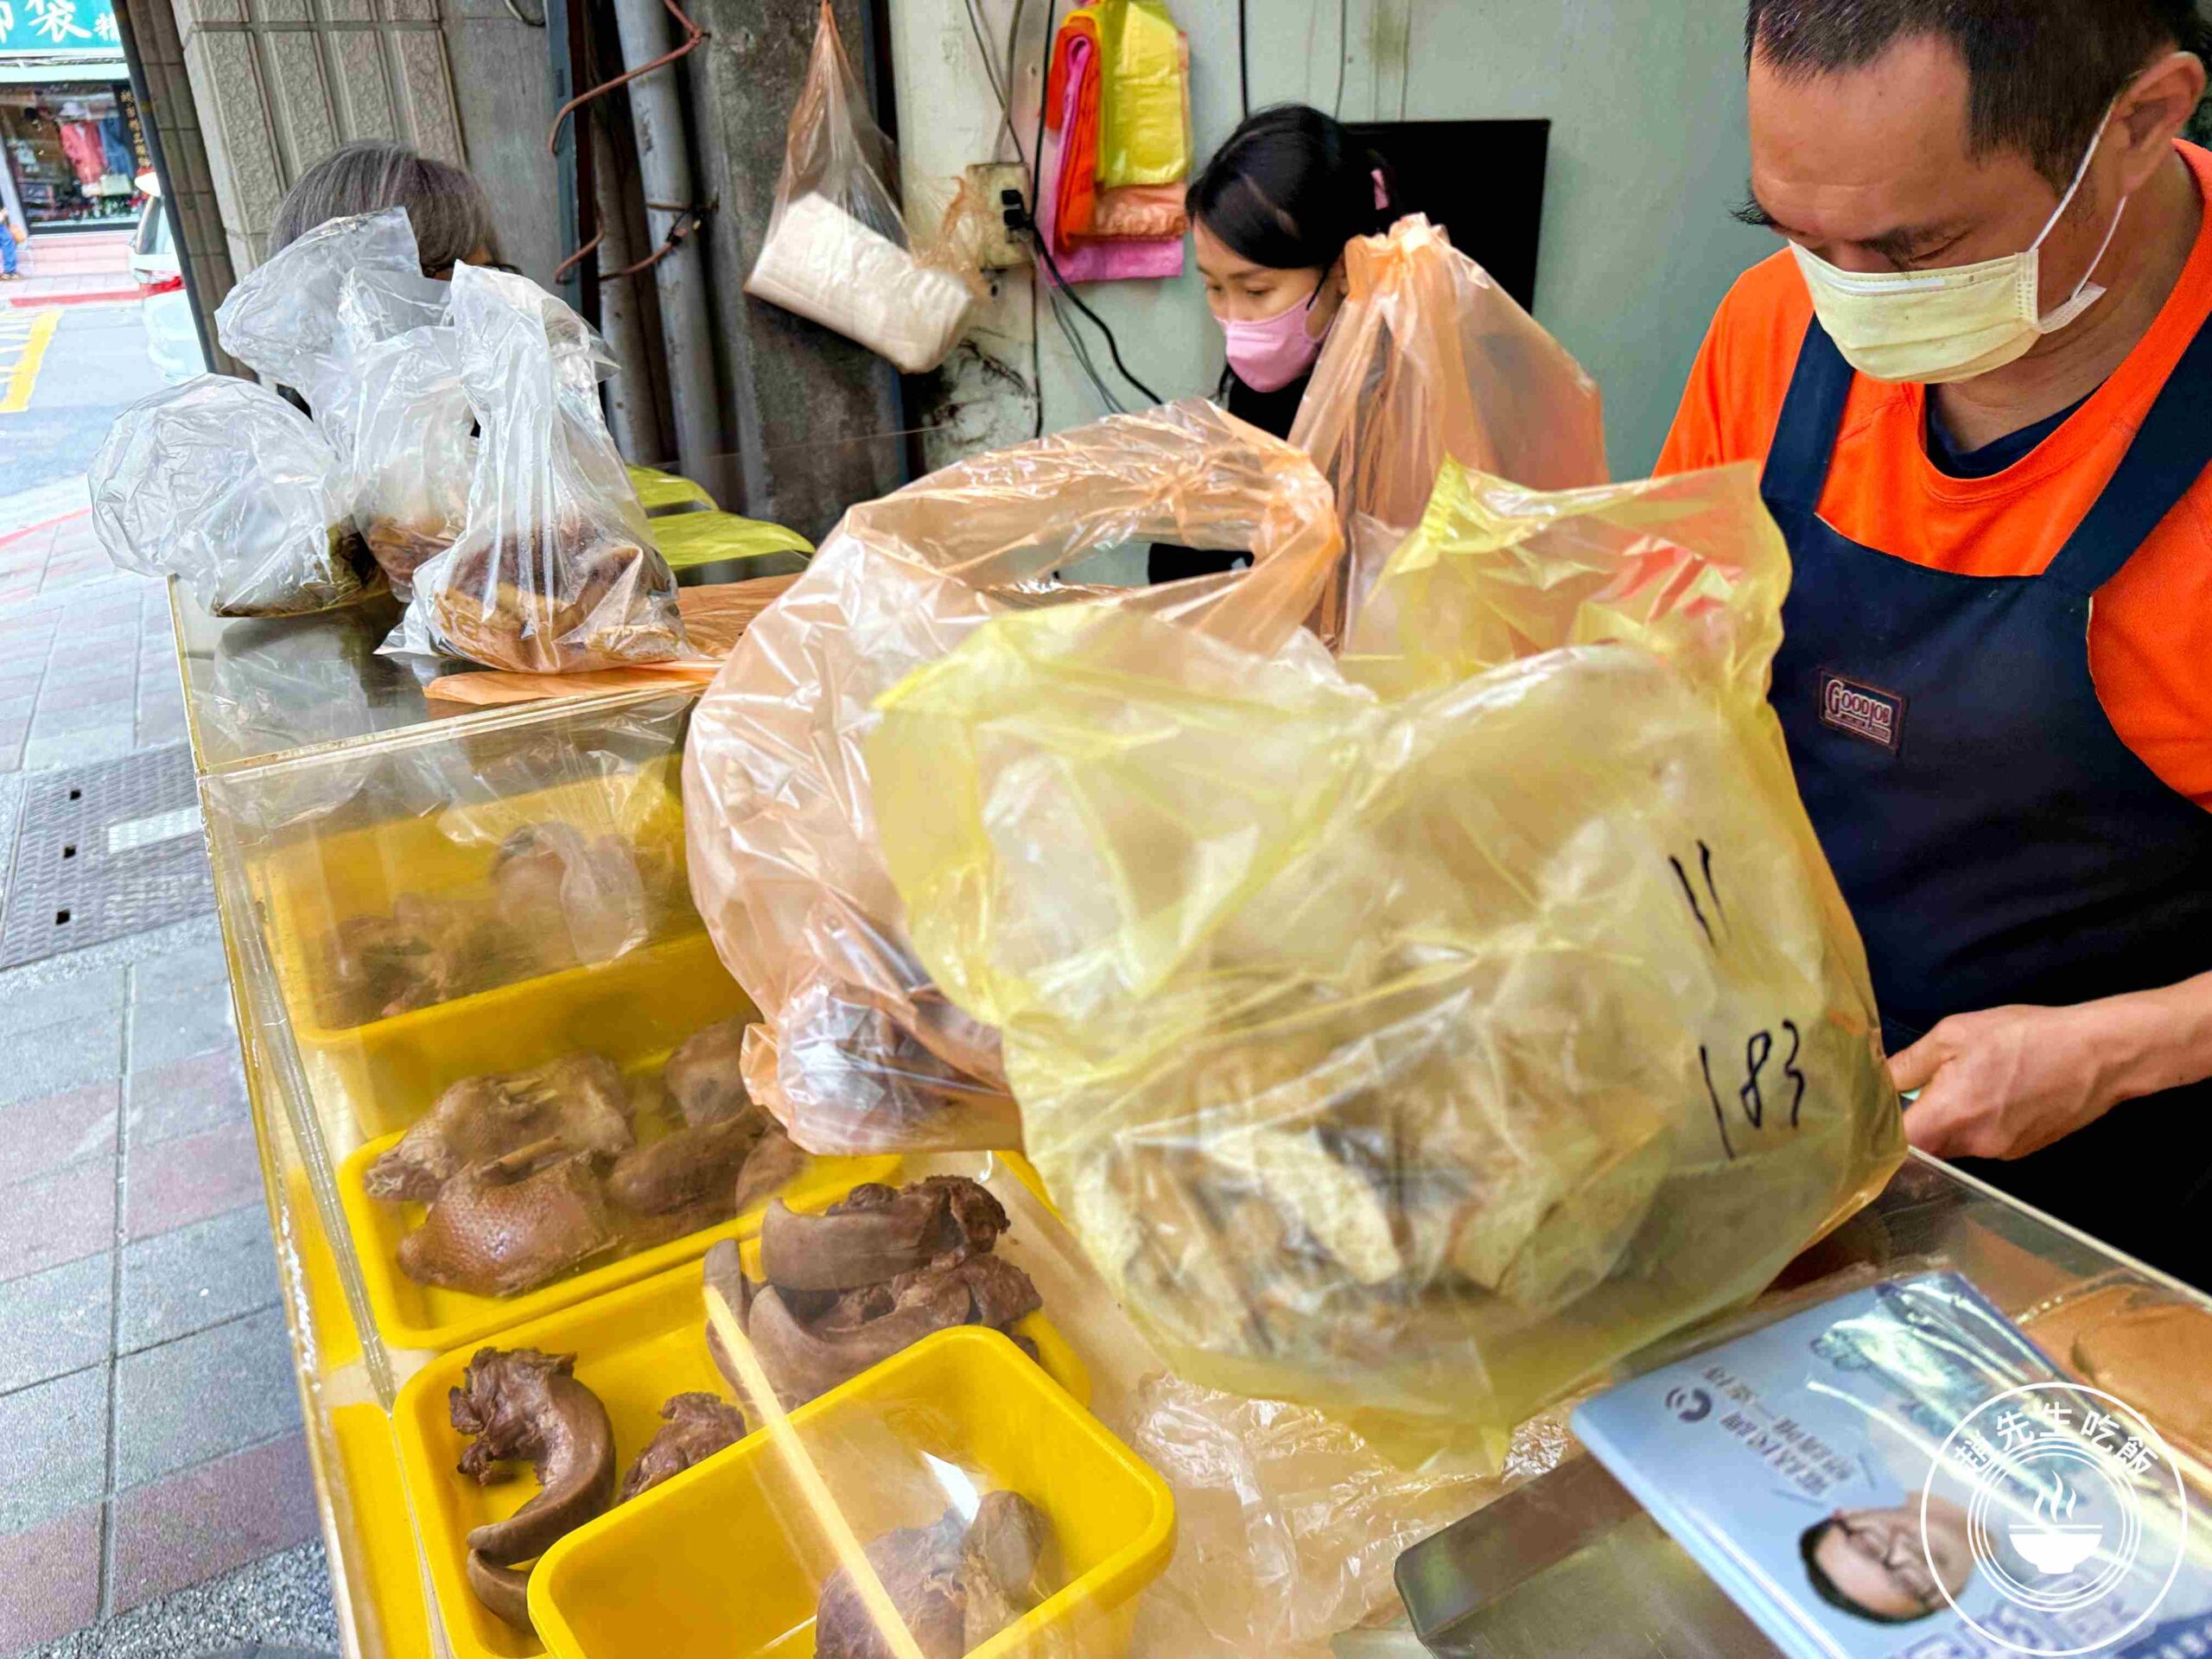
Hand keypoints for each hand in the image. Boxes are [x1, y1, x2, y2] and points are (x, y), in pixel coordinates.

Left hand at [1889, 1003, 2127, 1161]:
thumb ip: (1909, 1063)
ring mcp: (2001, 1153)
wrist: (2099, 1054)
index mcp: (1950, 1117)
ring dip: (1949, 1121)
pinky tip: (1995, 1092)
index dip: (1879, 1133)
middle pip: (1925, 1147)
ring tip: (1965, 1083)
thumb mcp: (1954, 1034)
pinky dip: (1978, 1122)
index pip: (1897, 1145)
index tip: (1869, 1117)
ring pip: (1956, 1144)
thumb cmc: (2024, 1037)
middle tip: (1914, 1091)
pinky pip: (1984, 1141)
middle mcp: (1974, 1145)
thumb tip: (1879, 1080)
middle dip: (1915, 1123)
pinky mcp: (2023, 1150)